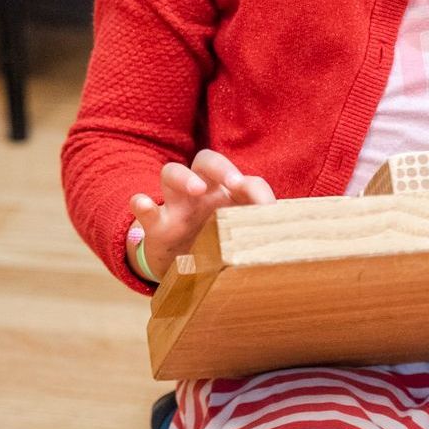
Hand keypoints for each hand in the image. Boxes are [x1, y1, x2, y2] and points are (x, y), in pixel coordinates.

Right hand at [130, 149, 274, 279]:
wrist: (183, 267)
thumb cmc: (218, 246)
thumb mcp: (240, 240)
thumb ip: (259, 234)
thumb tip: (286, 245)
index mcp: (228, 194)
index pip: (244, 180)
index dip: (256, 189)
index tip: (267, 209)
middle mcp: (202, 192)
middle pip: (207, 161)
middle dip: (222, 168)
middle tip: (234, 184)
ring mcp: (176, 205)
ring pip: (172, 173)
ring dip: (184, 177)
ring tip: (196, 189)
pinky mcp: (156, 224)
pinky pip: (144, 207)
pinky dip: (142, 203)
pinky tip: (142, 203)